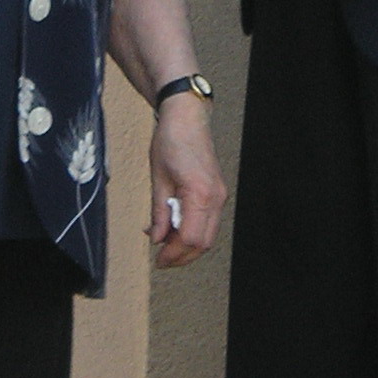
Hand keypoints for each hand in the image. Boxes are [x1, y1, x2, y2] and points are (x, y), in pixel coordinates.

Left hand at [147, 95, 226, 267]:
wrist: (187, 117)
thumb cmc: (171, 141)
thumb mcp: (158, 179)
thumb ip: (159, 213)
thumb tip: (158, 238)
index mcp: (200, 193)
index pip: (191, 238)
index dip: (174, 254)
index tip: (158, 259)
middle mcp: (216, 197)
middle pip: (203, 242)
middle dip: (182, 255)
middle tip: (161, 259)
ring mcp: (220, 195)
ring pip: (208, 235)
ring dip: (187, 244)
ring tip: (165, 243)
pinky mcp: (217, 192)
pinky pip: (208, 221)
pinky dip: (193, 230)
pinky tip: (175, 228)